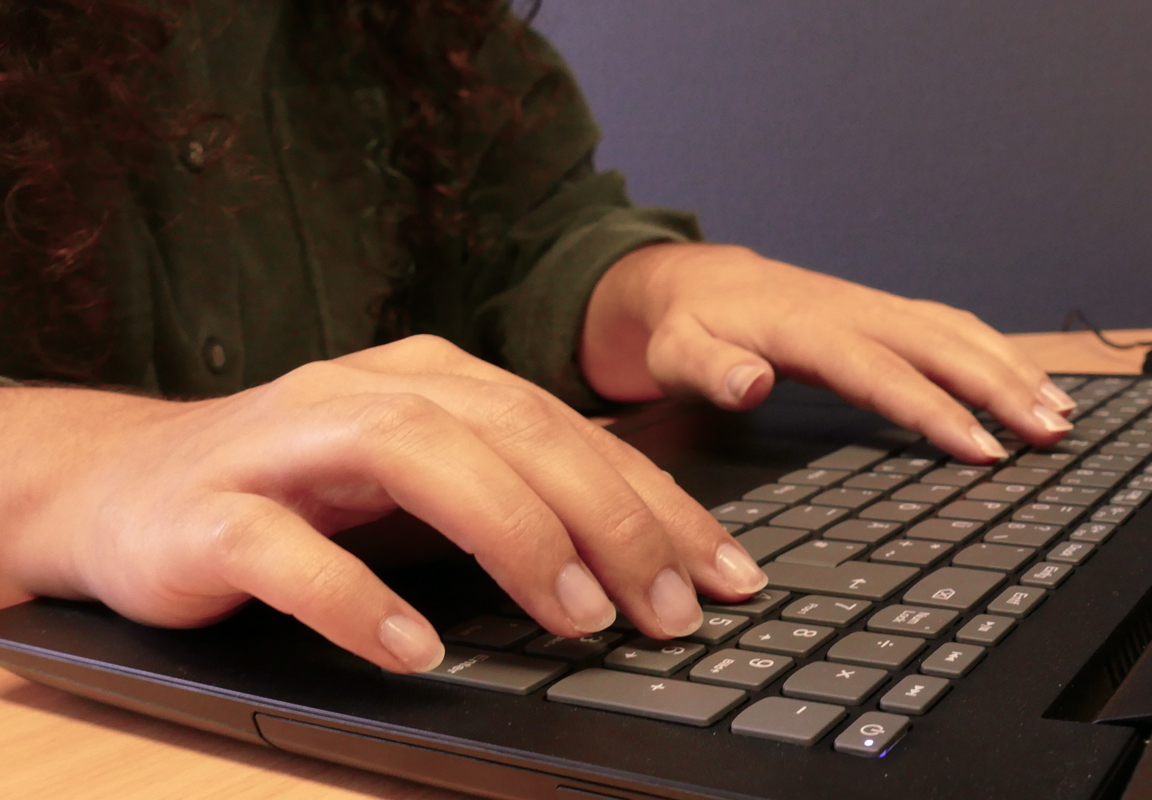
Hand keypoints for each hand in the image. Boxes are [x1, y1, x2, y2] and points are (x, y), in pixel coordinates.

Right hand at [0, 337, 767, 672]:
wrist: (122, 486)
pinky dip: (358, 600)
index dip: (658, 502)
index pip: (568, 431)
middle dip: (610, 520)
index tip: (727, 575)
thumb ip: (516, 499)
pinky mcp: (210, 512)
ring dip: (512, 538)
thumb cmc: (298, 492)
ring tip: (578, 619)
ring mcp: (285, 444)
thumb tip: (644, 560)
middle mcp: (368, 391)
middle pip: (514, 431)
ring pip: (417, 457)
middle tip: (674, 609)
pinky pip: (288, 551)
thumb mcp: (424, 483)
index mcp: (434, 379)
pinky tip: (416, 651)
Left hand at [582, 243, 1075, 461]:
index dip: (936, 411)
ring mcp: (874, 307)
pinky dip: (996, 351)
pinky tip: (1028, 379)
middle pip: (940, 348)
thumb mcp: (679, 353)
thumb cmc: (688, 329)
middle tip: (1051, 434)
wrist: (696, 281)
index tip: (982, 448)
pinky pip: (950, 326)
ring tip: (1061, 414)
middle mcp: (853, 311)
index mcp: (806, 328)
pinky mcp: (884, 312)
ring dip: (1011, 370)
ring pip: (957, 333)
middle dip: (1001, 390)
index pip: (883, 374)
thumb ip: (710, 370)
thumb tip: (750, 384)